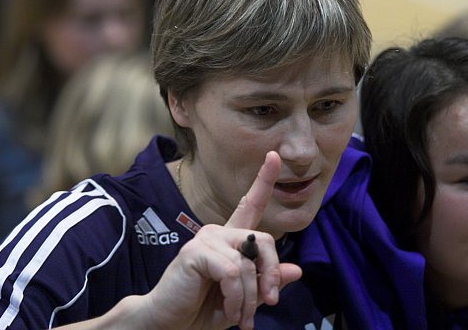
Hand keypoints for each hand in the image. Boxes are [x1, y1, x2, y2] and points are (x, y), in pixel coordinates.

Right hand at [141, 151, 302, 329]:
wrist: (169, 324)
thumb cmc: (203, 308)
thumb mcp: (244, 298)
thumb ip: (266, 281)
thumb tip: (297, 270)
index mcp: (230, 240)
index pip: (250, 204)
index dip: (264, 179)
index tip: (275, 156)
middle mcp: (218, 232)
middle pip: (263, 241)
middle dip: (271, 275)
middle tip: (268, 303)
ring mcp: (206, 239)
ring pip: (248, 262)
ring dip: (250, 297)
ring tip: (242, 318)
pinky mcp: (195, 252)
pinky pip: (233, 272)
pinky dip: (237, 297)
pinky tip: (231, 311)